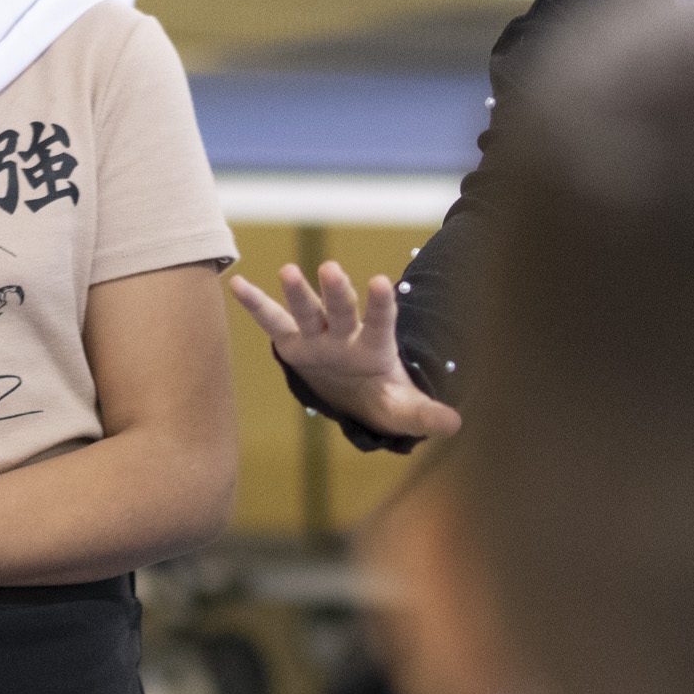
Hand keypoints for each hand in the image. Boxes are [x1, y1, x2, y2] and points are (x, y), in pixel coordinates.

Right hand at [227, 261, 459, 440]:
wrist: (355, 392)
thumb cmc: (381, 396)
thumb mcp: (403, 409)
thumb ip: (425, 414)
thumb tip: (455, 424)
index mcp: (375, 347)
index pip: (381, 322)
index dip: (381, 305)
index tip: (381, 282)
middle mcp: (345, 334)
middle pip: (342, 310)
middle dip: (337, 292)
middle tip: (332, 270)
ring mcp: (318, 335)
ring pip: (308, 310)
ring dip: (298, 293)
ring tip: (288, 271)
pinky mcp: (294, 342)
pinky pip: (272, 321)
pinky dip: (256, 304)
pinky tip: (238, 283)